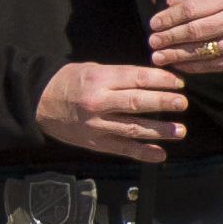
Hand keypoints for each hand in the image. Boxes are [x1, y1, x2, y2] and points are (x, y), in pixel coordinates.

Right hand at [35, 62, 185, 164]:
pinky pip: (122, 149)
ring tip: (179, 131)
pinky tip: (160, 154)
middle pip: (137, 103)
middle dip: (163, 103)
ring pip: (133, 128)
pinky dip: (142, 153)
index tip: (179, 83)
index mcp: (99, 79)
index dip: (160, 81)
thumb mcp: (92, 69)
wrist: (39, 103)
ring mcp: (97, 125)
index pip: (136, 78)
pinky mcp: (95, 142)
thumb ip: (119, 76)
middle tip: (183, 104)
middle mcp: (99, 102)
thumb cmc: (68, 82)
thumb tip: (152, 81)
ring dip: (159, 131)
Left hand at [148, 0, 222, 76]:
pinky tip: (178, 65)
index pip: (192, 10)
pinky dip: (193, 66)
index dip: (169, 18)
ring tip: (159, 57)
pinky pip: (213, 65)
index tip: (153, 24)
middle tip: (152, 42)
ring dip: (177, 55)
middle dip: (170, 38)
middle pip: (196, 32)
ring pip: (203, 51)